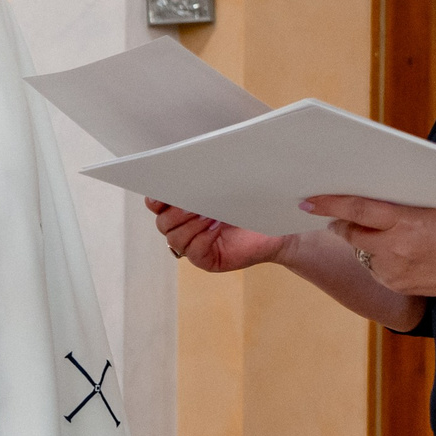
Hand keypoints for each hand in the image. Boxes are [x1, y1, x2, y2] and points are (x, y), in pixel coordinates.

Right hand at [146, 198, 288, 272]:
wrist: (279, 229)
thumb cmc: (254, 206)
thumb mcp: (227, 190)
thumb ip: (206, 184)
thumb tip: (189, 175)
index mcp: (184, 208)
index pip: (156, 204)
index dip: (156, 199)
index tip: (163, 193)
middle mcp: (184, 227)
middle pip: (163, 222)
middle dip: (176, 211)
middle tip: (194, 202)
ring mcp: (193, 245)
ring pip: (174, 236)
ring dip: (190, 224)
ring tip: (210, 215)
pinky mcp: (205, 260)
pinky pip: (191, 251)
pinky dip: (201, 239)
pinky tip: (215, 229)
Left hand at [306, 194, 435, 298]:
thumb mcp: (435, 205)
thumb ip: (400, 203)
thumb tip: (367, 193)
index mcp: (406, 222)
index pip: (356, 211)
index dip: (329, 205)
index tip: (308, 202)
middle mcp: (395, 248)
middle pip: (350, 233)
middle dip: (340, 224)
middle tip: (336, 216)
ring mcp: (393, 270)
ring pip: (361, 252)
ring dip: (364, 242)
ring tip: (388, 235)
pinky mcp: (395, 285)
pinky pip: (374, 268)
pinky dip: (378, 259)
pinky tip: (399, 253)